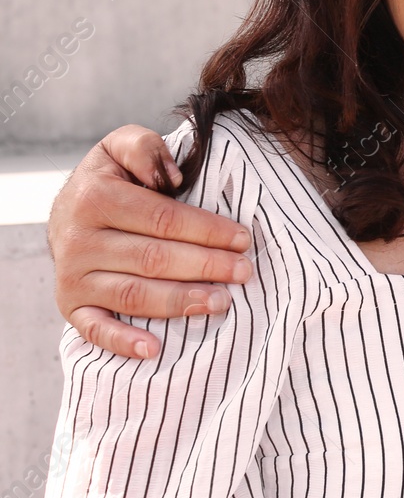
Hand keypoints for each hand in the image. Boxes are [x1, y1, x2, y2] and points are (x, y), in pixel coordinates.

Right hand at [48, 125, 251, 358]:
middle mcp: (78, 240)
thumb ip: (144, 147)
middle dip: (205, 266)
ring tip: (221, 303)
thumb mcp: (122, 147)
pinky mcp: (70, 304)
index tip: (243, 239)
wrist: (66, 211)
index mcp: (95, 198)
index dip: (207, 231)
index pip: (163, 219)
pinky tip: (154, 350)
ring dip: (180, 302)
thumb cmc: (112, 179)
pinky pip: (94, 328)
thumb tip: (170, 175)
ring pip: (133, 294)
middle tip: (244, 272)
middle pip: (153, 258)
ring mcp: (73, 276)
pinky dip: (122, 342)